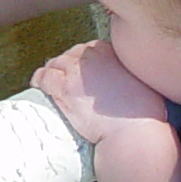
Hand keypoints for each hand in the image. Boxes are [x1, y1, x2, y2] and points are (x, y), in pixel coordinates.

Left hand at [30, 41, 167, 144]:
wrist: (133, 132)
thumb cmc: (143, 112)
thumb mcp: (142, 79)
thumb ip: (128, 71)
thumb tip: (122, 77)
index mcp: (111, 51)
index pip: (89, 48)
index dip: (84, 60)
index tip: (84, 71)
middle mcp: (92, 57)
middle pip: (71, 54)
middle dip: (68, 65)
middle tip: (67, 79)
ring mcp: (76, 72)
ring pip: (55, 64)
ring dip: (52, 72)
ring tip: (50, 82)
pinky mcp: (64, 89)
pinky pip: (44, 78)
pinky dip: (39, 80)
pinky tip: (37, 85)